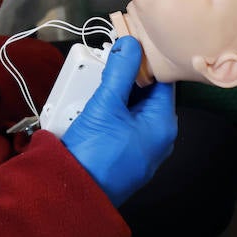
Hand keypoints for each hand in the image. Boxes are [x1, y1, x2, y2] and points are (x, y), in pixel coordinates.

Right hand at [60, 36, 176, 206]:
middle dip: (127, 77)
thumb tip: (130, 44)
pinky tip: (92, 105)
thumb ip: (120, 70)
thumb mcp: (106, 104)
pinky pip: (121, 124)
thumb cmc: (95, 154)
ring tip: (96, 82)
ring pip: (131, 109)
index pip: (163, 81)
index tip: (130, 45)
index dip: (146, 60)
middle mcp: (157, 138)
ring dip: (115, 94)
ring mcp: (140, 148)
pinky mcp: (123, 155)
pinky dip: (109, 111)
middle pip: (146, 94)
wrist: (73, 192)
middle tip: (107, 61)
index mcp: (163, 125)